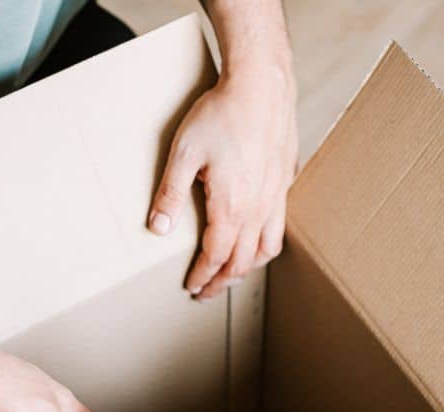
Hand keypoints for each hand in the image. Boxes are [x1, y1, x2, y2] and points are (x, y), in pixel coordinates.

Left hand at [148, 64, 297, 299]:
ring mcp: (276, 197)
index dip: (203, 276)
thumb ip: (170, 195)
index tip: (192, 287)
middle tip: (207, 292)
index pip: (216, 256)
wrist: (261, 88)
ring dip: (248, 267)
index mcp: (232, 208)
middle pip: (242, 261)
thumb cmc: (221, 115)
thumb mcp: (184, 154)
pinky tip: (257, 239)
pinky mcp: (285, 183)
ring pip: (266, 248)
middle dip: (223, 281)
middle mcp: (258, 209)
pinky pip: (279, 227)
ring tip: (233, 273)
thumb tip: (158, 229)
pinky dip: (266, 244)